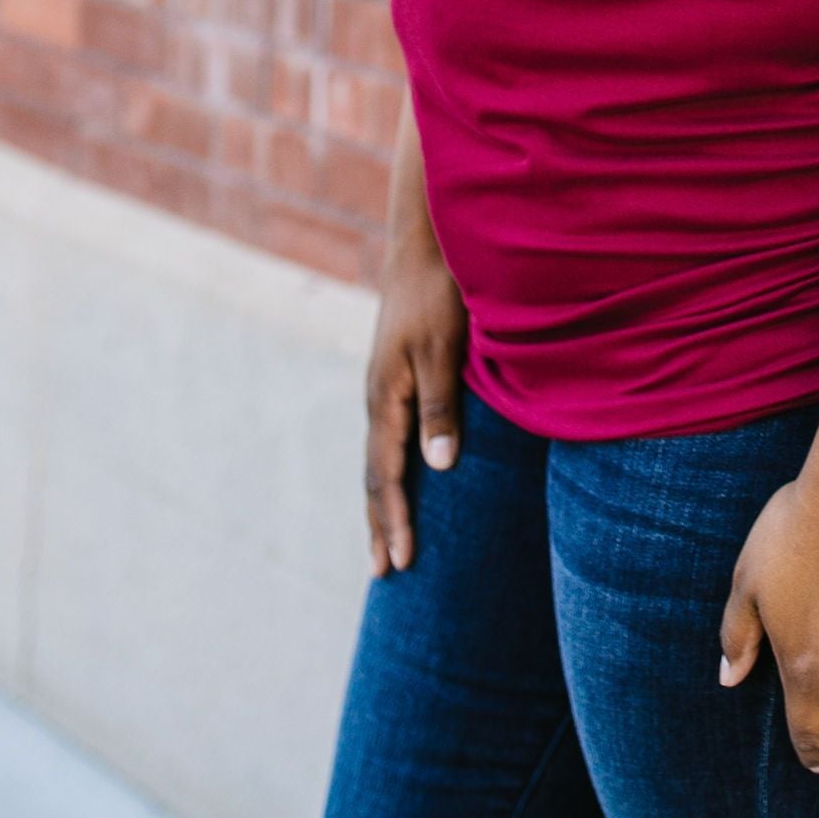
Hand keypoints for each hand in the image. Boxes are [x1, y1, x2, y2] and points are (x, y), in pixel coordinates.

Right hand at [363, 237, 466, 575]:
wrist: (427, 245)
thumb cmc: (439, 296)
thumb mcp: (443, 351)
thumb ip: (441, 408)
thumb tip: (438, 468)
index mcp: (385, 399)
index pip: (385, 475)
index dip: (394, 519)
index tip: (402, 561)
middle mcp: (379, 399)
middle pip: (375, 475)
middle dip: (380, 522)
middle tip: (384, 571)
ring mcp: (387, 387)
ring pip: (381, 457)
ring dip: (384, 501)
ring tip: (389, 539)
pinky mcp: (400, 375)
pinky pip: (392, 436)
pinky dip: (394, 469)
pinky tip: (409, 477)